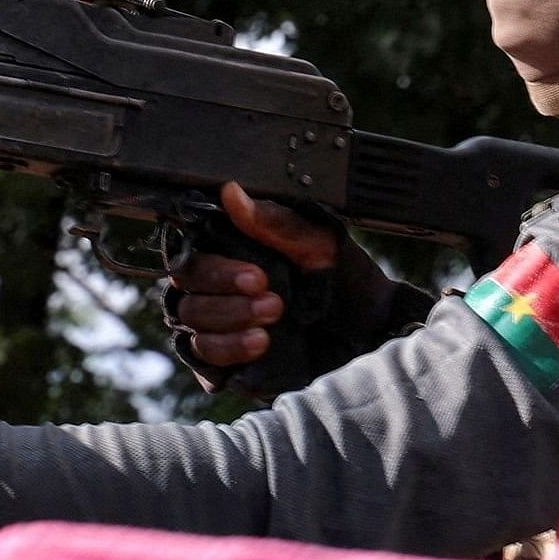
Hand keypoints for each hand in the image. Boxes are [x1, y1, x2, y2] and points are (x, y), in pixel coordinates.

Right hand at [165, 182, 348, 370]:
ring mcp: (220, 330)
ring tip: (270, 326)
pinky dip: (227, 352)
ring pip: (191, 324)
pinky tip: (259, 346)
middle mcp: (219, 291)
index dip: (217, 268)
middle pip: (185, 291)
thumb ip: (274, 223)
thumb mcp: (319, 245)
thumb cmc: (347, 283)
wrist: (372, 332)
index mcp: (233, 256)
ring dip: (228, 324)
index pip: (193, 257)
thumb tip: (232, 193)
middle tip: (274, 302)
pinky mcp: (228, 365)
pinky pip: (203, 361)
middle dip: (226, 299)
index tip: (256, 275)